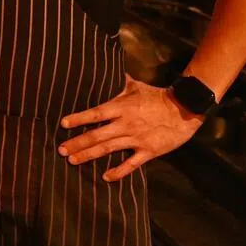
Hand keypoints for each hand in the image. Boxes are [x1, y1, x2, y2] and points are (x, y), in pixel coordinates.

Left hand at [58, 75, 203, 181]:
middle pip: (97, 135)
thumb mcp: (136, 86)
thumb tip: (106, 68)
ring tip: (72, 160)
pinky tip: (105, 177)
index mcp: (121, 108)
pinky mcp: (148, 151)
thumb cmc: (158, 96)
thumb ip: (119, 82)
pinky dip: (118, 172)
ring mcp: (136, 139)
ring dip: (89, 155)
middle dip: (77, 143)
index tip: (63, 124)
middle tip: (61, 150)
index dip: (79, 119)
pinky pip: (131, 164)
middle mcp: (126, 124)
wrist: (184, 109)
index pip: (95, 114)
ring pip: (108, 149)